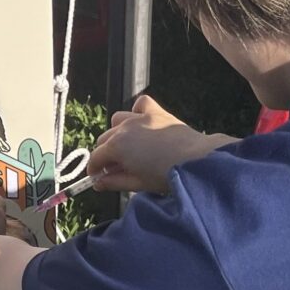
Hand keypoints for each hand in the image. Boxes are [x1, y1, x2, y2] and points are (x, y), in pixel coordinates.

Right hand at [88, 94, 234, 195]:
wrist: (195, 160)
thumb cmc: (166, 175)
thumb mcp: (137, 184)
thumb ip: (114, 182)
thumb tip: (98, 183)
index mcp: (117, 147)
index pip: (96, 157)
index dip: (94, 169)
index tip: (97, 177)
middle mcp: (124, 128)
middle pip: (104, 139)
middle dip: (105, 154)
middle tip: (115, 168)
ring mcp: (140, 118)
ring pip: (118, 120)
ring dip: (117, 133)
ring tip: (128, 147)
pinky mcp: (156, 112)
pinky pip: (140, 104)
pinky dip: (137, 111)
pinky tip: (141, 124)